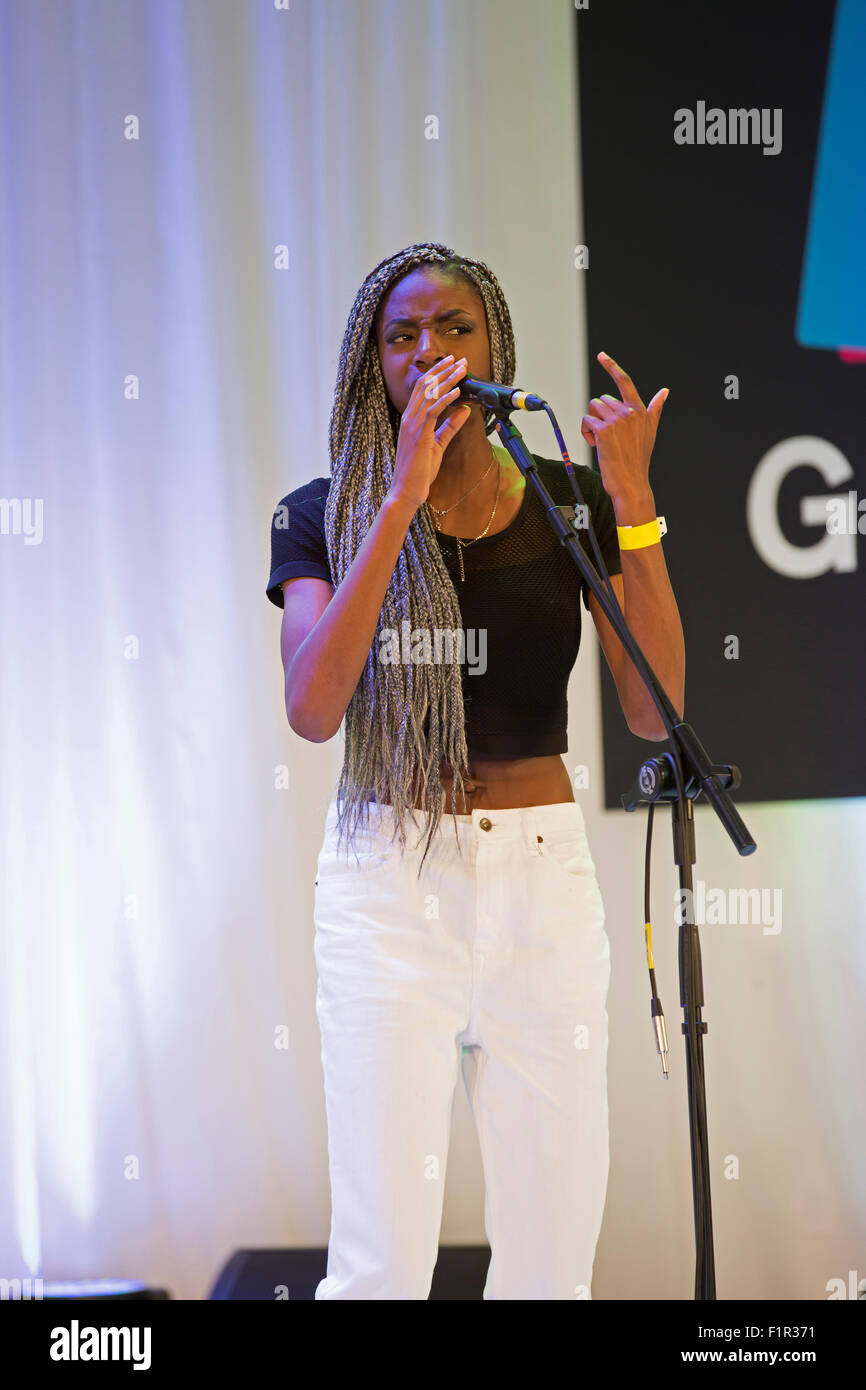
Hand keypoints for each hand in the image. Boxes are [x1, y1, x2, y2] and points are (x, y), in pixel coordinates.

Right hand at [388, 355, 470, 510]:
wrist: (407, 490)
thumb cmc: (420, 470)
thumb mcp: (438, 444)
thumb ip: (450, 426)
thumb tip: (464, 409)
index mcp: (411, 418)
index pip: (423, 389)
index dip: (437, 373)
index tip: (451, 363)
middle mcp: (409, 418)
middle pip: (425, 386)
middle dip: (443, 370)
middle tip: (459, 359)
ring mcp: (412, 425)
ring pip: (430, 395)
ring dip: (447, 380)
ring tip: (461, 369)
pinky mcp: (419, 435)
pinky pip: (433, 412)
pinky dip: (445, 399)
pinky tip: (457, 391)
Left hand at [580, 352, 668, 501]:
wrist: (631, 482)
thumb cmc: (638, 459)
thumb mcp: (650, 431)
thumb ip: (655, 409)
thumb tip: (665, 391)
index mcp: (640, 410)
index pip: (625, 382)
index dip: (612, 366)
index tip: (602, 355)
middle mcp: (630, 412)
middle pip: (602, 399)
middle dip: (600, 415)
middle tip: (609, 437)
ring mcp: (617, 420)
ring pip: (593, 409)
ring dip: (592, 423)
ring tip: (603, 441)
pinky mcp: (604, 430)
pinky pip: (586, 420)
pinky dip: (586, 432)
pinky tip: (596, 444)